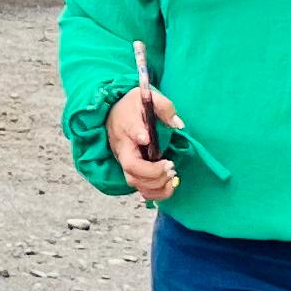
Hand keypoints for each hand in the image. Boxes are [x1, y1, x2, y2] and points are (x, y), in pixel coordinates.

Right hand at [108, 86, 182, 204]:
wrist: (113, 113)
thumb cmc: (132, 106)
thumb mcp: (146, 97)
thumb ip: (164, 107)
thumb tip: (177, 124)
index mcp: (126, 126)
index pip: (129, 131)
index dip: (137, 135)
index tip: (146, 138)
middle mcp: (122, 148)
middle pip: (131, 168)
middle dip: (153, 172)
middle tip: (171, 166)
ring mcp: (125, 162)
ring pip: (135, 182)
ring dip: (156, 185)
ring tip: (173, 177)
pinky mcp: (131, 171)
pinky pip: (140, 189)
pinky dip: (156, 193)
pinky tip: (169, 186)